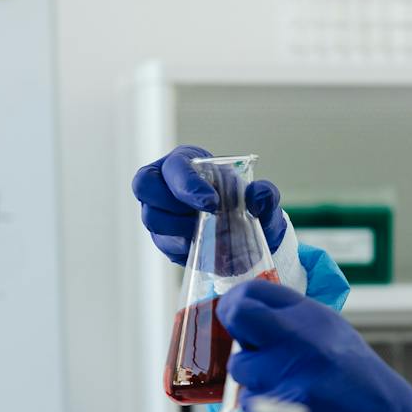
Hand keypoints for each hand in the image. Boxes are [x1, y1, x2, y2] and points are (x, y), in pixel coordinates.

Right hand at [132, 145, 287, 265]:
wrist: (248, 235)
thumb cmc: (247, 205)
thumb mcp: (264, 199)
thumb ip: (266, 194)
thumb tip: (257, 194)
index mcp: (185, 163)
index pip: (172, 167)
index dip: (187, 185)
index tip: (212, 203)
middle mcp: (164, 183)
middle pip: (145, 187)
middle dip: (175, 206)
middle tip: (204, 217)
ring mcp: (159, 211)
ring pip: (151, 219)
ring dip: (180, 230)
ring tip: (206, 232)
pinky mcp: (163, 237)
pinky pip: (163, 245)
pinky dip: (184, 249)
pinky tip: (203, 247)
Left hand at [219, 279, 411, 411]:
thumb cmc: (357, 381)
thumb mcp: (332, 334)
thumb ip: (291, 322)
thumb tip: (242, 314)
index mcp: (312, 315)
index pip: (251, 291)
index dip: (236, 303)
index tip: (237, 317)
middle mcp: (300, 337)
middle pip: (237, 316)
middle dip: (238, 333)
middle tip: (253, 350)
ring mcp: (290, 373)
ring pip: (242, 370)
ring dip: (256, 380)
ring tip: (290, 389)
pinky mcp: (282, 408)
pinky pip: (250, 404)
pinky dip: (264, 409)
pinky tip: (292, 411)